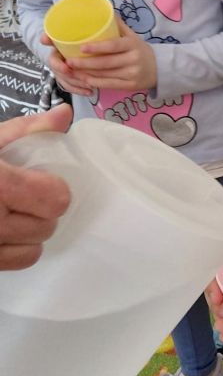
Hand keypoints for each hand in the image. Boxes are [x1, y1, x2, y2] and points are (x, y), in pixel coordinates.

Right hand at [0, 105, 71, 268]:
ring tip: (9, 212)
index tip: (41, 180)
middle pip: (48, 225)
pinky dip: (14, 249)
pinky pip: (17, 261)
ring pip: (35, 248)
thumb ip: (25, 129)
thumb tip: (63, 114)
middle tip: (21, 195)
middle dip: (41, 210)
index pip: (56, 200)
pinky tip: (1, 231)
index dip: (53, 188)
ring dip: (29, 232)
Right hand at [41, 34, 94, 96]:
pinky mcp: (68, 81)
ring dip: (78, 85)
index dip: (59, 66)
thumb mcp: (62, 36)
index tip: (67, 69)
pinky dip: (80, 91)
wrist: (70, 46)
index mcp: (54, 55)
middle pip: (62, 75)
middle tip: (86, 79)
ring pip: (68, 83)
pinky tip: (90, 92)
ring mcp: (62, 75)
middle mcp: (57, 67)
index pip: (53, 62)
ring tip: (91, 86)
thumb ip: (52, 36)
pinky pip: (72, 88)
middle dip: (73, 78)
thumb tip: (43, 39)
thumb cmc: (68, 40)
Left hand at [68, 18, 157, 90]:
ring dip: (86, 74)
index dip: (97, 47)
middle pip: (106, 63)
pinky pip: (109, 85)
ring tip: (71, 70)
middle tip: (69, 61)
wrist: (160, 68)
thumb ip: (118, 25)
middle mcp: (132, 59)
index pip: (113, 46)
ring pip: (105, 75)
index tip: (81, 47)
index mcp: (132, 44)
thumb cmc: (140, 49)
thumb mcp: (132, 35)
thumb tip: (103, 9)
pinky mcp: (130, 86)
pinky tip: (84, 79)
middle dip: (85, 63)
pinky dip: (95, 83)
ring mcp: (131, 74)